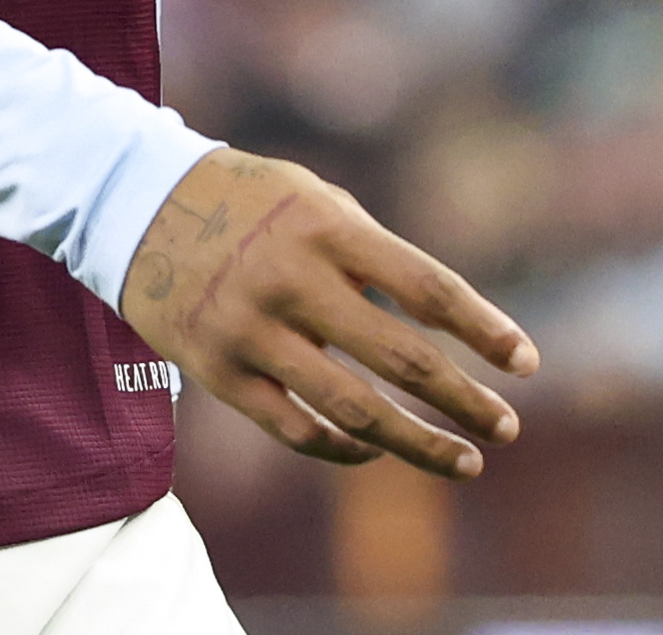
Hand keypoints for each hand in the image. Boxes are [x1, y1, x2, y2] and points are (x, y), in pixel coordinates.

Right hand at [120, 146, 535, 478]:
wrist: (136, 204)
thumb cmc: (250, 201)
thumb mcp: (316, 201)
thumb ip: (373, 254)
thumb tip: (441, 322)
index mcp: (329, 228)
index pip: (426, 287)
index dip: (483, 328)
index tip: (526, 363)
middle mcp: (294, 281)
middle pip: (400, 357)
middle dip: (464, 399)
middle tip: (509, 427)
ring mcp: (253, 333)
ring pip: (352, 411)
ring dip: (417, 444)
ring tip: (465, 462)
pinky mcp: (218, 372)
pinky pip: (294, 429)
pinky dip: (344, 450)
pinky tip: (376, 453)